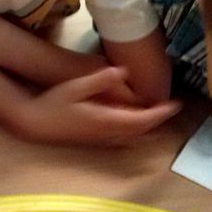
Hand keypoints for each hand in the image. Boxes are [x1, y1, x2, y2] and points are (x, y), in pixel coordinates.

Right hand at [12, 67, 181, 145]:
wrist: (36, 124)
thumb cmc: (53, 104)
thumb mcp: (75, 86)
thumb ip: (100, 80)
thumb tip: (123, 71)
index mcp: (106, 120)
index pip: (142, 119)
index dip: (160, 113)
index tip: (175, 104)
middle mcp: (107, 133)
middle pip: (142, 131)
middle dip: (159, 121)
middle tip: (172, 107)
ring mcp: (102, 140)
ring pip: (134, 137)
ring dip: (149, 128)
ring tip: (159, 115)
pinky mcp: (96, 141)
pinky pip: (124, 140)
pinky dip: (136, 132)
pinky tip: (135, 124)